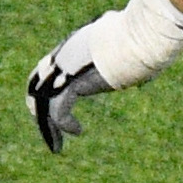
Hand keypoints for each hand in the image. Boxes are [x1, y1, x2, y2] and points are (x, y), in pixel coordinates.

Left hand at [27, 0, 182, 149]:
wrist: (139, 37)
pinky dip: (65, 124)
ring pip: (45, 102)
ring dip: (48, 125)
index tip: (52, 97)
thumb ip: (130, 61)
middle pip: (38, 83)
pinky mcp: (71, 84)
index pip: (50, 64)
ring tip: (56, 145)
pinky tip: (78, 132)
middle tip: (43, 122)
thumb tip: (144, 75)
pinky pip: (59, 110)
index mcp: (74, 44)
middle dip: (37, 105)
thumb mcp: (132, 48)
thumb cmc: (143, 39)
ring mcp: (66, 70)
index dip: (47, 83)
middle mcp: (64, 55)